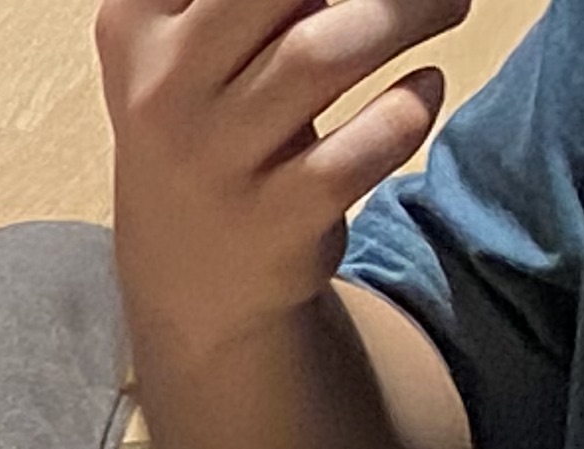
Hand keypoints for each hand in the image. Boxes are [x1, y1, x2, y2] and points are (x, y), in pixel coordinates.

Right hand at [101, 0, 461, 360]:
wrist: (191, 285)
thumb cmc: (213, 130)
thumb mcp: (196, 51)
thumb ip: (249, 4)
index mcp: (136, 27)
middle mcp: (161, 90)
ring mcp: (214, 162)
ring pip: (324, 53)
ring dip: (411, 12)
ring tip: (446, 5)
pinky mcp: (276, 220)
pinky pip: (370, 138)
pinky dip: (413, 102)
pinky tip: (422, 89)